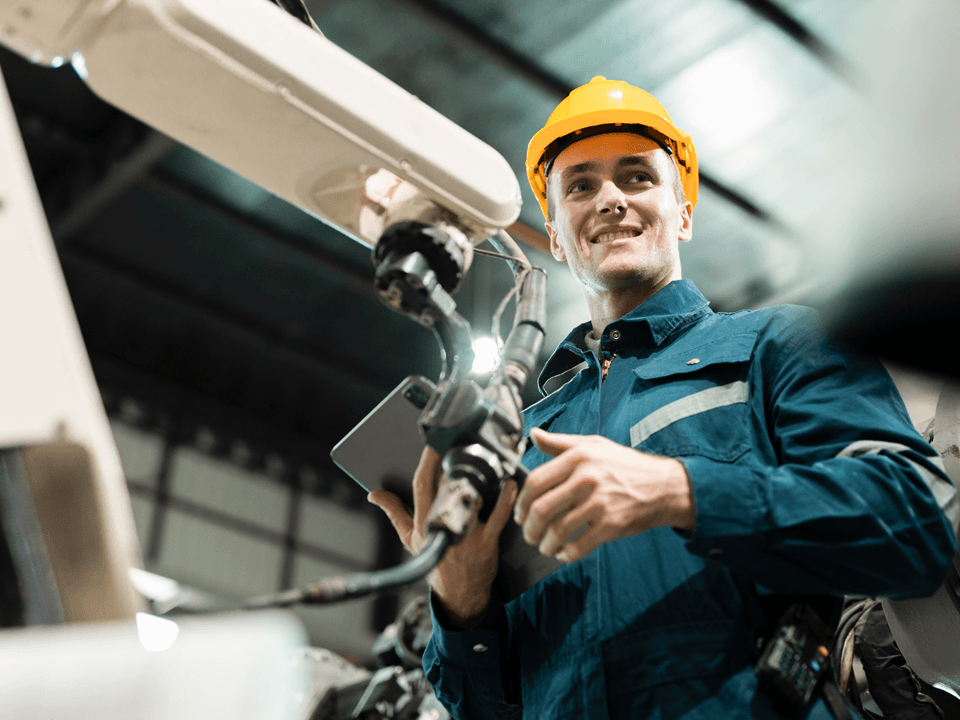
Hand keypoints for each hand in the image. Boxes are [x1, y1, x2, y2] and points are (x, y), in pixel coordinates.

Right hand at [369, 446, 516, 626]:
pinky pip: (498, 517)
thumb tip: (373, 494)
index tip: (434, 440)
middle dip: (456, 463)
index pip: (422, 484)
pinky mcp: (486, 543)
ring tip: (487, 458)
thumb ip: (393, 513)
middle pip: (448, 486)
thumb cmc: (435, 563)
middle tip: (465, 440)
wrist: (459, 596)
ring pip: (473, 498)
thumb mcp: (410, 539)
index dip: (428, 460)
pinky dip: (505, 499)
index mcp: (423, 521)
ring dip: (481, 478)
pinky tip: (509, 484)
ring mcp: (465, 535)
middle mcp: (443, 526)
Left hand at [513, 428, 694, 562]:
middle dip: (529, 528)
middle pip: (541, 509)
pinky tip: (563, 553)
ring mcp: (599, 503)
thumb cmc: (626, 464)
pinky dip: (565, 554)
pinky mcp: (611, 525)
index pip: (535, 482)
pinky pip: (578, 546)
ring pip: (557, 531)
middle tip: (528, 534)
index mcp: (577, 457)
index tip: (519, 513)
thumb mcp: (593, 445)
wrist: (665, 485)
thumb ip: (559, 443)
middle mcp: (586, 479)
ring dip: (545, 544)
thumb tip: (532, 435)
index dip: (521, 502)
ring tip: (544, 546)